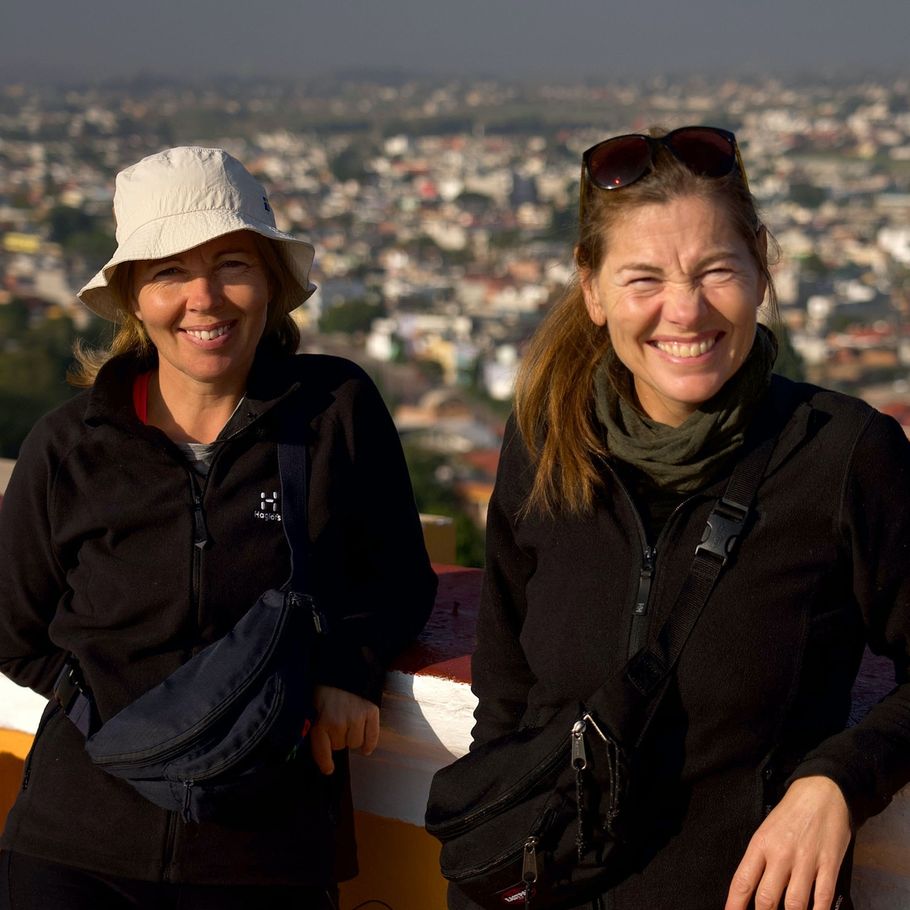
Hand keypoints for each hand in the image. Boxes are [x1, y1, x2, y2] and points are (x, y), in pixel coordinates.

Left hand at [309, 685, 380, 774]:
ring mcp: (356, 718)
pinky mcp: (371, 712)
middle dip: (337, 738)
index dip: (325, 762)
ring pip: (355, 743)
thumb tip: (314, 744)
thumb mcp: (311, 705)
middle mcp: (338, 723)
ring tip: (349, 722)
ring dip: (352, 736)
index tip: (328, 768)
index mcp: (320, 722)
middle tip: (335, 722)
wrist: (343, 665)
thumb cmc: (325, 686)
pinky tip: (366, 747)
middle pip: (340, 746)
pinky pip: (372, 737)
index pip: (322, 751)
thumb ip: (312, 725)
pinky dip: (369, 743)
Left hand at [725, 776, 850, 909]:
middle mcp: (781, 854)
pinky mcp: (829, 865)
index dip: (735, 904)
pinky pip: (822, 898)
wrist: (821, 792)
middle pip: (766, 898)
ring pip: (794, 904)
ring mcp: (806, 861)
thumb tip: (751, 890)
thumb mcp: (766, 830)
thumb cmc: (791, 813)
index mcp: (760, 844)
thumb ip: (760, 860)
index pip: (743, 881)